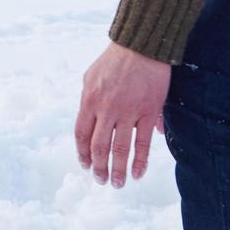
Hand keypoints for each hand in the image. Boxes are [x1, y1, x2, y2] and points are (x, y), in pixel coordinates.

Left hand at [75, 42, 171, 187]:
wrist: (142, 45)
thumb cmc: (115, 60)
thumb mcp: (91, 77)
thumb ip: (89, 101)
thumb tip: (96, 124)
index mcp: (89, 99)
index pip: (82, 134)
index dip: (82, 153)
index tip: (85, 166)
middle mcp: (106, 108)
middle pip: (98, 146)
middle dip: (99, 167)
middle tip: (101, 180)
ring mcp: (128, 111)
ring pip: (120, 148)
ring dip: (117, 170)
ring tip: (117, 184)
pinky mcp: (148, 112)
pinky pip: (142, 142)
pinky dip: (139, 161)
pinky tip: (137, 173)